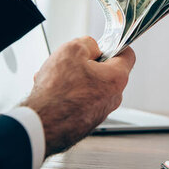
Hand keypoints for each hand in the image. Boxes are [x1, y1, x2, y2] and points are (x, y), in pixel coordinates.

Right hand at [22, 37, 135, 156]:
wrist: (40, 124)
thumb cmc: (56, 92)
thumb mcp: (72, 50)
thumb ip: (88, 43)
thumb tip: (92, 47)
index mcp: (116, 78)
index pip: (127, 55)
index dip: (114, 46)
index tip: (103, 45)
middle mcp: (113, 98)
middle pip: (106, 72)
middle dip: (88, 65)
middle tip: (73, 63)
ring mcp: (100, 112)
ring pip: (91, 87)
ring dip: (75, 80)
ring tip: (57, 79)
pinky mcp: (86, 123)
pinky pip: (81, 102)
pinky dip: (69, 95)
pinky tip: (54, 92)